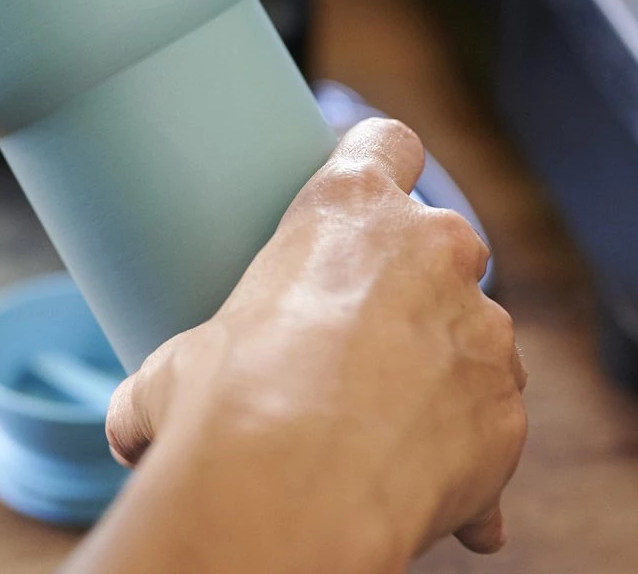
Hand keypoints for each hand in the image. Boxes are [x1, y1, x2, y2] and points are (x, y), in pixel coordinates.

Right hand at [68, 118, 527, 573]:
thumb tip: (130, 424)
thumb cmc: (224, 401)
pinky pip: (488, 422)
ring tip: (383, 428)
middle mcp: (431, 249)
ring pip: (473, 332)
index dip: (386, 163)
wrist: (291, 494)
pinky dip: (462, 449)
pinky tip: (417, 487)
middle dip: (415, 282)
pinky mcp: (506, 410)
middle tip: (364, 337)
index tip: (377, 196)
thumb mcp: (182, 362)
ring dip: (441, 367)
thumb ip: (182, 369)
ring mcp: (482, 328)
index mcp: (349, 206)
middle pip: (441, 241)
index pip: (388, 142)